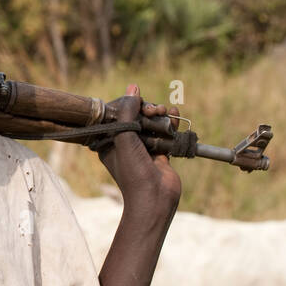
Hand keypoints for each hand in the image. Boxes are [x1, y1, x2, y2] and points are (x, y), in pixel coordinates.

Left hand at [98, 83, 181, 220]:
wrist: (154, 198)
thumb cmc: (133, 170)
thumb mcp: (124, 137)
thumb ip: (127, 111)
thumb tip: (133, 88)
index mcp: (110, 141)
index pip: (117, 115)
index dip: (128, 105)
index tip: (137, 102)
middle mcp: (125, 143)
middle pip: (136, 116)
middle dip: (147, 109)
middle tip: (154, 110)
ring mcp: (143, 148)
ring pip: (152, 123)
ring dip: (160, 114)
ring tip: (166, 112)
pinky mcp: (160, 152)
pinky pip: (165, 132)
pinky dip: (170, 123)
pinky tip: (175, 114)